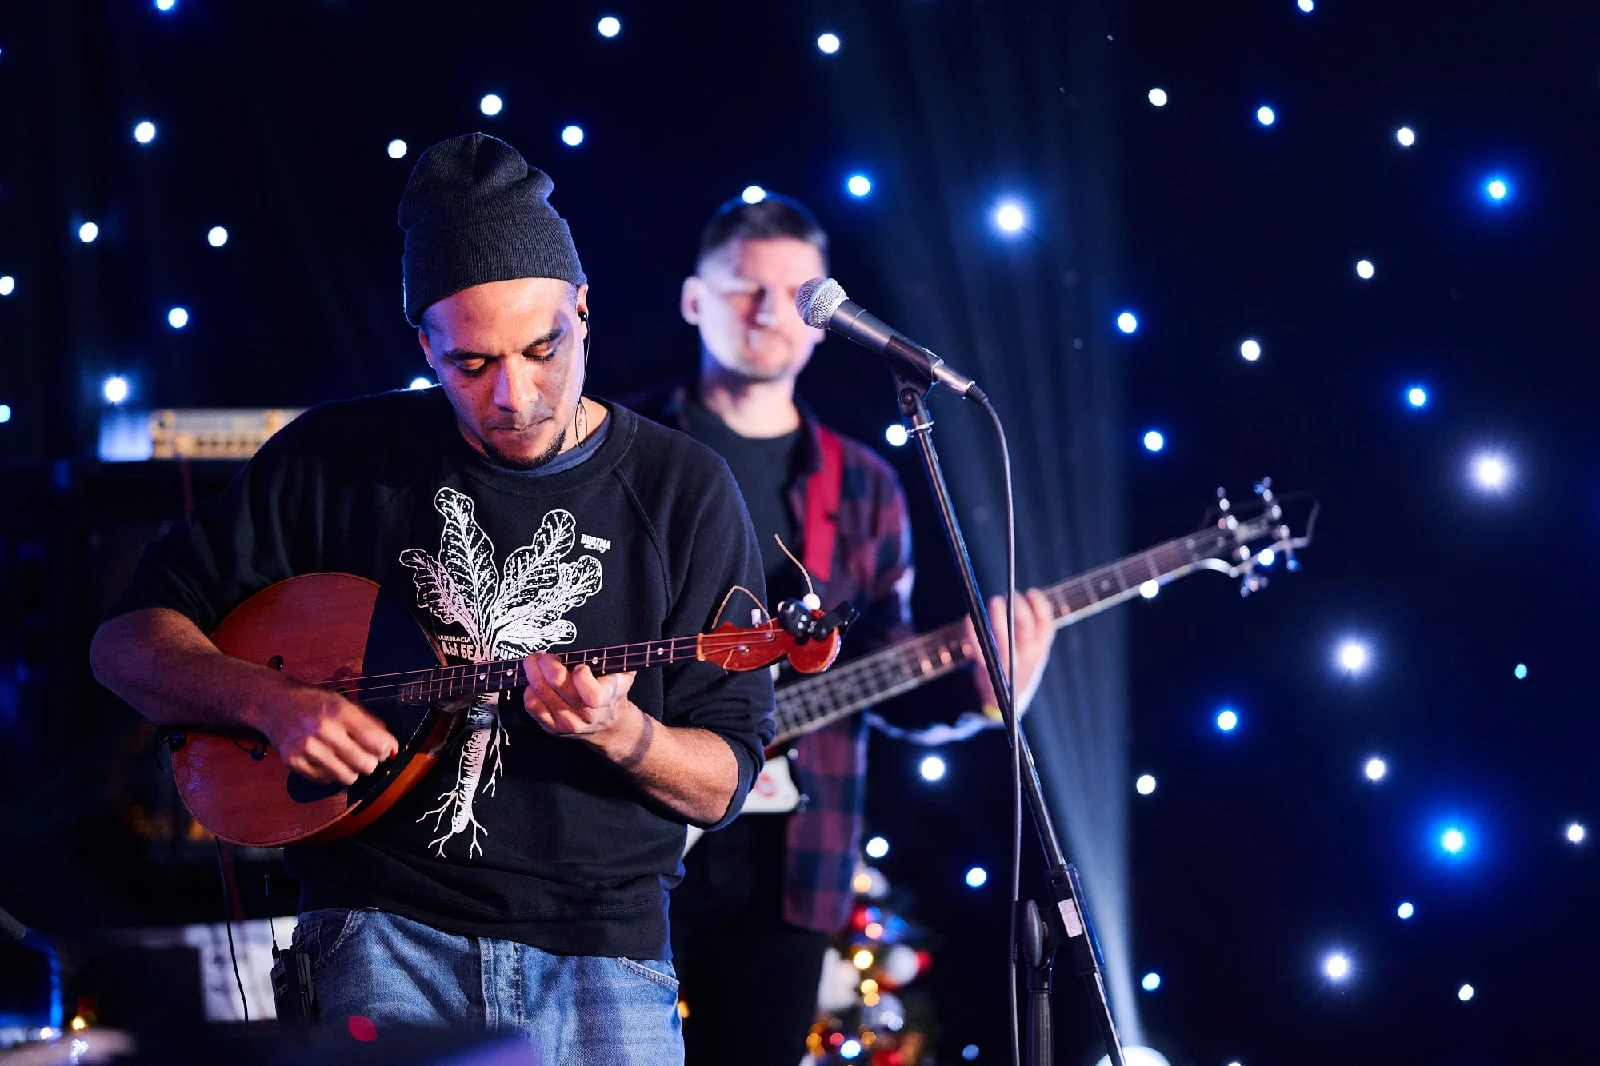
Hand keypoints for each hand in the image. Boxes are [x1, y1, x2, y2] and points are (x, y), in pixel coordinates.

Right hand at [261, 683, 398, 785]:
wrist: (274, 705)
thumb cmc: (314, 703)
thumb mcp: (344, 703)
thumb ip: (369, 724)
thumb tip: (392, 748)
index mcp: (339, 712)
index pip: (376, 742)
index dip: (386, 749)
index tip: (385, 749)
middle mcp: (323, 731)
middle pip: (365, 764)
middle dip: (370, 762)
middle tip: (365, 756)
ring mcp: (306, 749)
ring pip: (347, 777)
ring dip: (351, 770)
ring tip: (344, 757)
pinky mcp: (294, 763)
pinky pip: (326, 781)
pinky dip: (331, 774)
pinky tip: (326, 759)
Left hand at [522, 653, 640, 753]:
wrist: (608, 723)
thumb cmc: (613, 692)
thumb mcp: (624, 673)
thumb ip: (619, 657)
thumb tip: (611, 636)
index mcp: (605, 699)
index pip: (592, 693)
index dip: (581, 674)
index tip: (580, 665)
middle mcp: (585, 715)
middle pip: (556, 683)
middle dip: (547, 662)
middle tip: (545, 655)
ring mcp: (567, 723)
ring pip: (540, 692)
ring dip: (533, 671)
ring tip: (535, 662)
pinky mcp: (552, 728)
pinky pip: (532, 705)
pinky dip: (530, 689)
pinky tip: (536, 682)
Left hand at [968, 588, 1056, 717]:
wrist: (1004, 700)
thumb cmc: (1018, 665)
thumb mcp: (1033, 650)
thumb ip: (1035, 629)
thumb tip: (1029, 596)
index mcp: (1040, 649)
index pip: (1045, 625)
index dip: (1039, 605)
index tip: (1030, 592)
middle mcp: (1026, 657)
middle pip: (1024, 628)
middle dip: (1016, 607)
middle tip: (1010, 595)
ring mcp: (1006, 663)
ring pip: (1002, 637)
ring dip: (998, 616)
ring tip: (995, 601)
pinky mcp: (986, 667)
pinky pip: (978, 647)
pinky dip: (971, 630)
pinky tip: (969, 618)